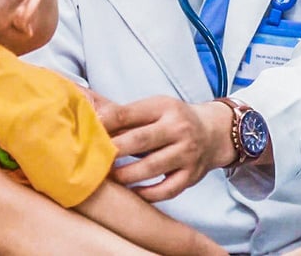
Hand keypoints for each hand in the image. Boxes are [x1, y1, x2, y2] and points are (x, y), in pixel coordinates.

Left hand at [97, 95, 234, 201]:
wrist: (212, 132)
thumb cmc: (172, 119)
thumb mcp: (154, 107)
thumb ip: (125, 114)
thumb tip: (90, 116)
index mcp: (164, 107)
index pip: (129, 113)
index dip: (106, 123)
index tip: (88, 132)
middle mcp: (178, 129)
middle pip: (141, 140)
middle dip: (114, 150)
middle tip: (94, 158)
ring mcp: (187, 153)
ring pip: (152, 168)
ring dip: (127, 174)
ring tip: (109, 177)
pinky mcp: (191, 175)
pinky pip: (167, 189)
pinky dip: (148, 193)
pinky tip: (132, 192)